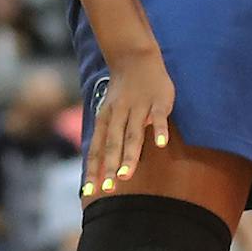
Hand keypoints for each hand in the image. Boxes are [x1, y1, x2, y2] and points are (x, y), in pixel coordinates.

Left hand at [83, 50, 174, 197]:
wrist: (135, 58)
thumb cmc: (122, 94)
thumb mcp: (109, 114)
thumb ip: (106, 139)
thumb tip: (100, 168)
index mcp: (105, 119)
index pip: (96, 148)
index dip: (93, 170)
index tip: (90, 192)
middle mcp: (118, 114)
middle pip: (113, 143)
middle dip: (110, 165)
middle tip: (108, 188)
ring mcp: (138, 107)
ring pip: (132, 134)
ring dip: (129, 154)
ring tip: (126, 175)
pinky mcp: (158, 101)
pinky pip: (158, 117)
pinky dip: (159, 130)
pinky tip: (161, 144)